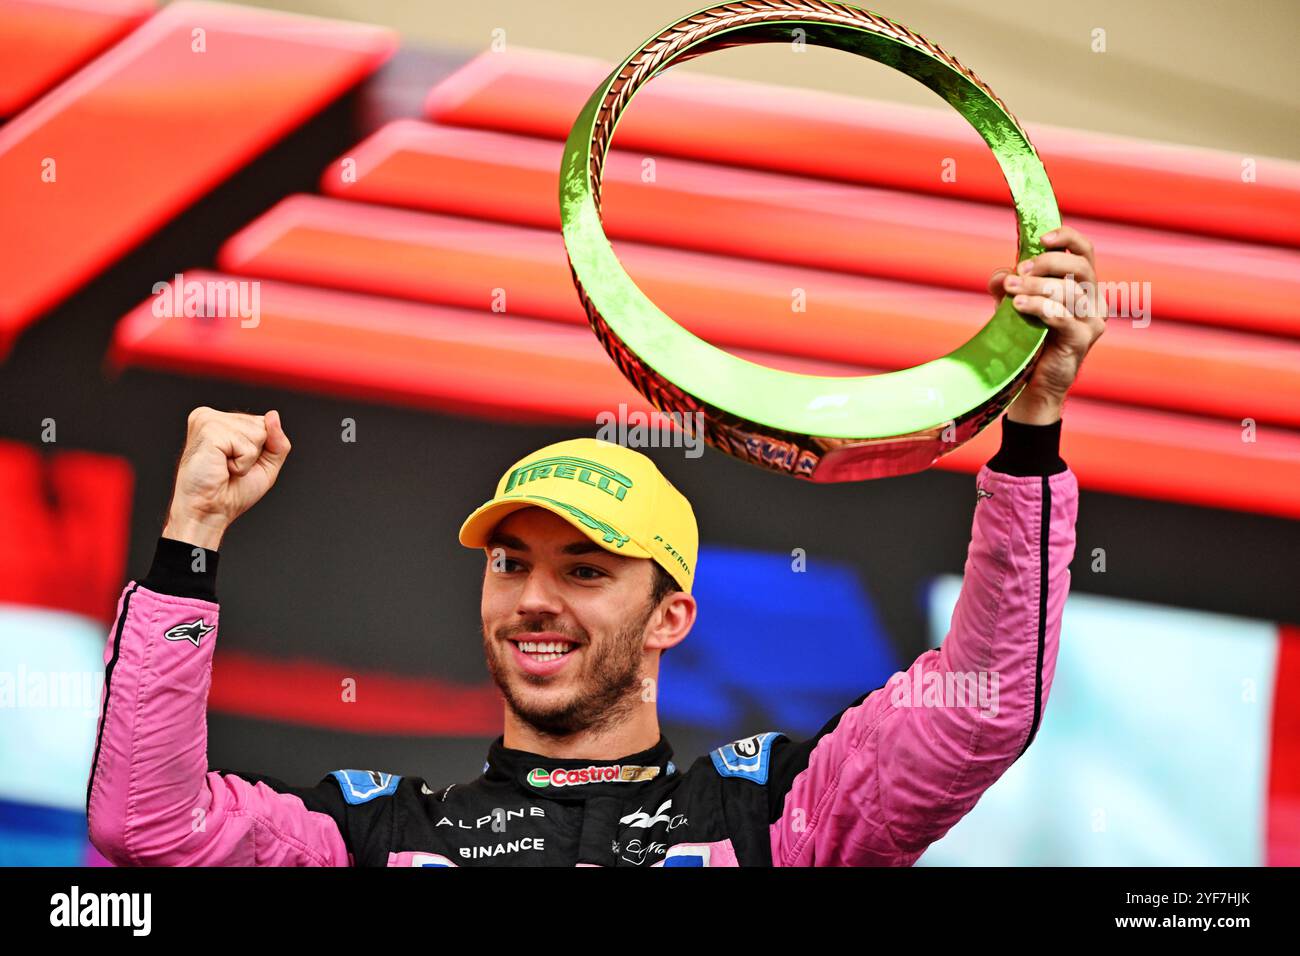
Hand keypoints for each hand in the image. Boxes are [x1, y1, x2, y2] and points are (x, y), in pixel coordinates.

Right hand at [162, 407, 291, 549]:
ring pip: (258, 434)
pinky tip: (222, 467)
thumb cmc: (232, 491)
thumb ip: (276, 440)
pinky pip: (248, 446)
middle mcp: (211, 416)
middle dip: (255, 454)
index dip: (262, 449)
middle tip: (230, 467)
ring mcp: (207, 421)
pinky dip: (242, 464)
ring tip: (225, 467)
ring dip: (247, 460)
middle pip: (263, 425)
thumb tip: (273, 415)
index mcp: (221, 421)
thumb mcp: (266, 464)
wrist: (209, 511)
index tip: (238, 463)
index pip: (264, 422)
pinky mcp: (208, 431)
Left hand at [988, 225, 1106, 423]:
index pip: (1085, 252)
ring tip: (1011, 292)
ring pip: (1071, 291)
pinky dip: (1040, 307)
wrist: (1029, 384)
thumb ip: (1007, 286)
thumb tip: (1001, 274)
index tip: (1041, 238)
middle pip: (1080, 267)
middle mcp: (1093, 300)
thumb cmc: (1026, 341)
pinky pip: (1064, 316)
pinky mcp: (1083, 340)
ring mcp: (1091, 320)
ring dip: (1037, 286)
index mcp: (1082, 285)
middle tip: (1018, 271)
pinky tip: (1018, 307)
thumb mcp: (1012, 307)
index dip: (1067, 238)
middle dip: (1047, 263)